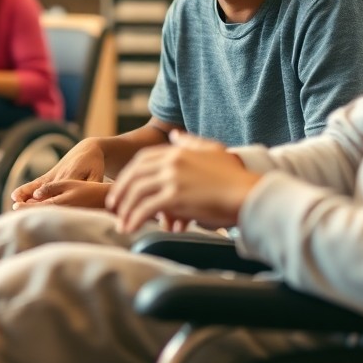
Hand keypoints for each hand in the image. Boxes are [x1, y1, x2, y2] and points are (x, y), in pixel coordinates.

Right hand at [11, 138, 104, 204]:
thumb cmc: (94, 165)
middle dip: (36, 202)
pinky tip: (15, 196)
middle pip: (46, 193)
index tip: (44, 211)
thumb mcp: (97, 174)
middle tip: (22, 210)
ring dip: (26, 195)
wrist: (86, 149)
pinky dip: (25, 189)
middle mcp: (59, 178)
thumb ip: (93, 185)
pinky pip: (35, 183)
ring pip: (37, 188)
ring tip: (15, 202)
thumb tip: (91, 196)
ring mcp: (52, 177)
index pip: (61, 193)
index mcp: (72, 178)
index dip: (53, 202)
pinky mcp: (47, 176)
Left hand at [106, 130, 258, 234]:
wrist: (249, 193)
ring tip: (121, 223)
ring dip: (125, 209)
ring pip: (137, 192)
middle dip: (120, 190)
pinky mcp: (175, 196)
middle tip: (113, 206)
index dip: (128, 174)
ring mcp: (172, 178)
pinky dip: (135, 218)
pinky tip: (131, 228)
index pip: (142, 160)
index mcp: (177, 151)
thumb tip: (175, 134)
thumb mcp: (212, 151)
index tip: (122, 187)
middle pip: (134, 175)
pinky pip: (146, 208)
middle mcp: (171, 161)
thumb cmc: (234, 177)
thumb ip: (191, 142)